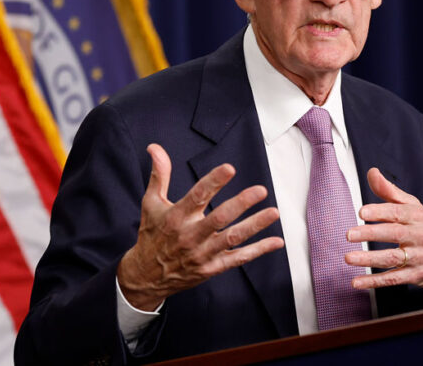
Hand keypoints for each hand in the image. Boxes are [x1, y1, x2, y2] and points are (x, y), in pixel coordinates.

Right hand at [117, 144, 283, 310]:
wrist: (147, 276)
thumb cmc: (152, 234)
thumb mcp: (151, 203)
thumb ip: (159, 175)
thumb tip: (155, 147)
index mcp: (176, 217)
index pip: (197, 196)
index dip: (213, 181)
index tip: (229, 169)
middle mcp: (190, 235)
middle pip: (220, 218)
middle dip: (241, 204)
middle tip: (260, 190)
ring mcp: (202, 253)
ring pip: (232, 238)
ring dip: (255, 225)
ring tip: (273, 212)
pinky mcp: (211, 268)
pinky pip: (238, 259)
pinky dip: (258, 251)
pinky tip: (276, 241)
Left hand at [345, 168, 422, 292]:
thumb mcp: (412, 206)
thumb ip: (389, 191)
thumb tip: (372, 172)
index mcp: (416, 217)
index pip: (397, 212)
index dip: (379, 212)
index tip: (362, 212)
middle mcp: (419, 236)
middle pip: (394, 234)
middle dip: (371, 234)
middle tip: (349, 234)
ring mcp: (418, 257)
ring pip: (393, 258)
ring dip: (369, 259)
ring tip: (349, 258)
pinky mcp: (416, 275)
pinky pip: (394, 279)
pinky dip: (374, 282)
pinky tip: (357, 281)